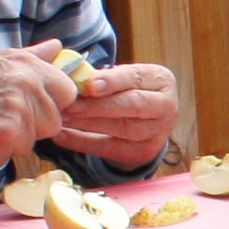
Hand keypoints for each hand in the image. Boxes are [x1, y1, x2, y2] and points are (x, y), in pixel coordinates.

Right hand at [0, 46, 81, 165]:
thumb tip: (58, 47)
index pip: (67, 92)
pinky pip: (4, 158)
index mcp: (28, 66)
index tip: (28, 107)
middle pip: (51, 124)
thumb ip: (32, 57)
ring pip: (28, 144)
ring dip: (4, 143)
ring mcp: (15, 113)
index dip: (49, 105)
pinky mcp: (1, 138)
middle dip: (27, 128)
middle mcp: (26, 86)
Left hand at [42, 58, 179, 161]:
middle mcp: (166, 106)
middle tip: (70, 104)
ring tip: (63, 118)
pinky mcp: (143, 152)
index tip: (88, 84)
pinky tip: (62, 136)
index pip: (136, 78)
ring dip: (89, 124)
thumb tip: (72, 75)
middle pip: (133, 105)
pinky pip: (110, 148)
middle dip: (99, 105)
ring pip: (123, 129)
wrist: (147, 120)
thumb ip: (104, 75)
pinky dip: (83, 142)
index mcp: (161, 80)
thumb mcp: (124, 77)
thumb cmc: (128, 91)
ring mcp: (158, 133)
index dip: (112, 81)